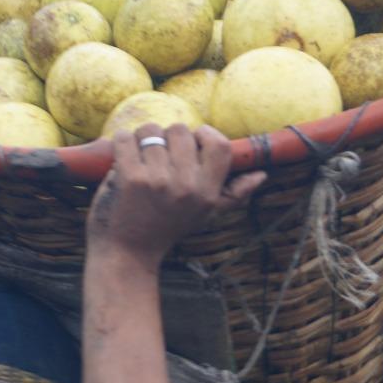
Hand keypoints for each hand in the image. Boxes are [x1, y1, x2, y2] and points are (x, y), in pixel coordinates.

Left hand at [86, 123, 266, 270]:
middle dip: (167, 136)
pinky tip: (122, 156)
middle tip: (159, 154)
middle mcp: (186, 186)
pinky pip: (125, 138)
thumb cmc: (167, 229)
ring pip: (151, 130)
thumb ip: (233, 195)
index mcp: (207, 192)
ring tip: (140, 157)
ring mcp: (158, 180)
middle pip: (181, 130)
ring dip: (142, 139)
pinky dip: (121, 142)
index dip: (204, 134)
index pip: (219, 145)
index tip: (191, 142)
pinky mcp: (130, 178)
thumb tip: (261, 175)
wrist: (129, 253)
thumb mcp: (205, 215)